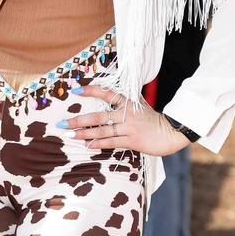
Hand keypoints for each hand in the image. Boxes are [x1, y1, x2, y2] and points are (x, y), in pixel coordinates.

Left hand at [61, 85, 191, 156]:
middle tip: (62, 122)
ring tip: (70, 135)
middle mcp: (126, 113)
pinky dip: (99, 143)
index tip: (75, 90)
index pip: (107, 92)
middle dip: (78, 119)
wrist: (172, 132)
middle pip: (98, 115)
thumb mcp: (142, 105)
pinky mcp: (132, 140)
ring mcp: (129, 127)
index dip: (90, 90)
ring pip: (102, 129)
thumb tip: (116, 93)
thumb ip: (128, 100)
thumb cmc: (155, 120)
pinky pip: (112, 141)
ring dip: (84, 133)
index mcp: (128, 102)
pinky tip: (88, 145)